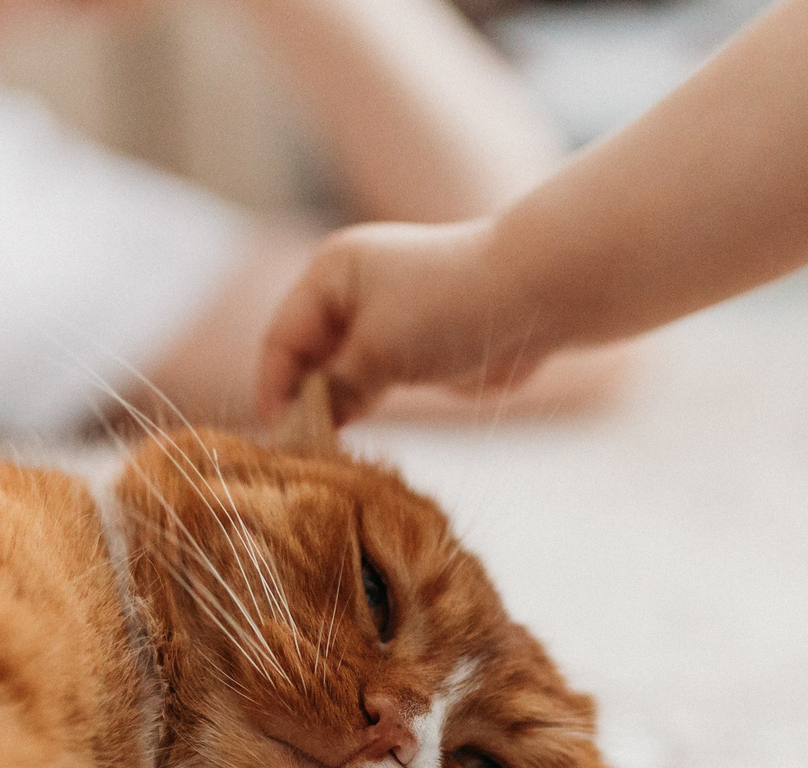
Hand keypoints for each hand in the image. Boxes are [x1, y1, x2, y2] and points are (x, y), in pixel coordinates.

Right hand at [255, 217, 556, 425]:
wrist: (533, 299)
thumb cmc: (450, 309)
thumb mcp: (380, 351)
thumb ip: (334, 389)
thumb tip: (303, 427)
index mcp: (331, 274)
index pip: (281, 337)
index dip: (273, 389)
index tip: (276, 438)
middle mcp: (349, 293)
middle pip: (303, 356)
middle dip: (297, 402)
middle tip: (296, 453)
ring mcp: (379, 321)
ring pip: (335, 374)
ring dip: (327, 410)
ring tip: (320, 452)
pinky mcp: (408, 350)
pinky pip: (366, 385)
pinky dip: (356, 409)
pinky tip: (351, 440)